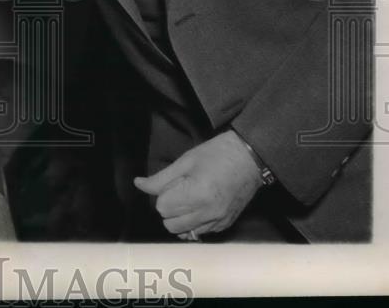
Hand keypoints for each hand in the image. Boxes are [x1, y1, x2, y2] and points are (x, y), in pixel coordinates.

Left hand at [133, 130, 261, 239]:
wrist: (250, 158)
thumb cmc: (216, 154)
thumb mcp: (185, 161)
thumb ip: (160, 178)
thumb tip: (138, 184)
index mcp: (197, 194)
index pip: (162, 208)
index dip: (163, 194)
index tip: (173, 183)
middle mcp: (208, 213)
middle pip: (170, 224)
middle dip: (169, 209)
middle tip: (178, 191)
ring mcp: (218, 222)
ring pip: (184, 232)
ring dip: (180, 218)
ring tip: (189, 199)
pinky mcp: (225, 225)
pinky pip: (200, 233)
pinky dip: (194, 222)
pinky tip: (200, 206)